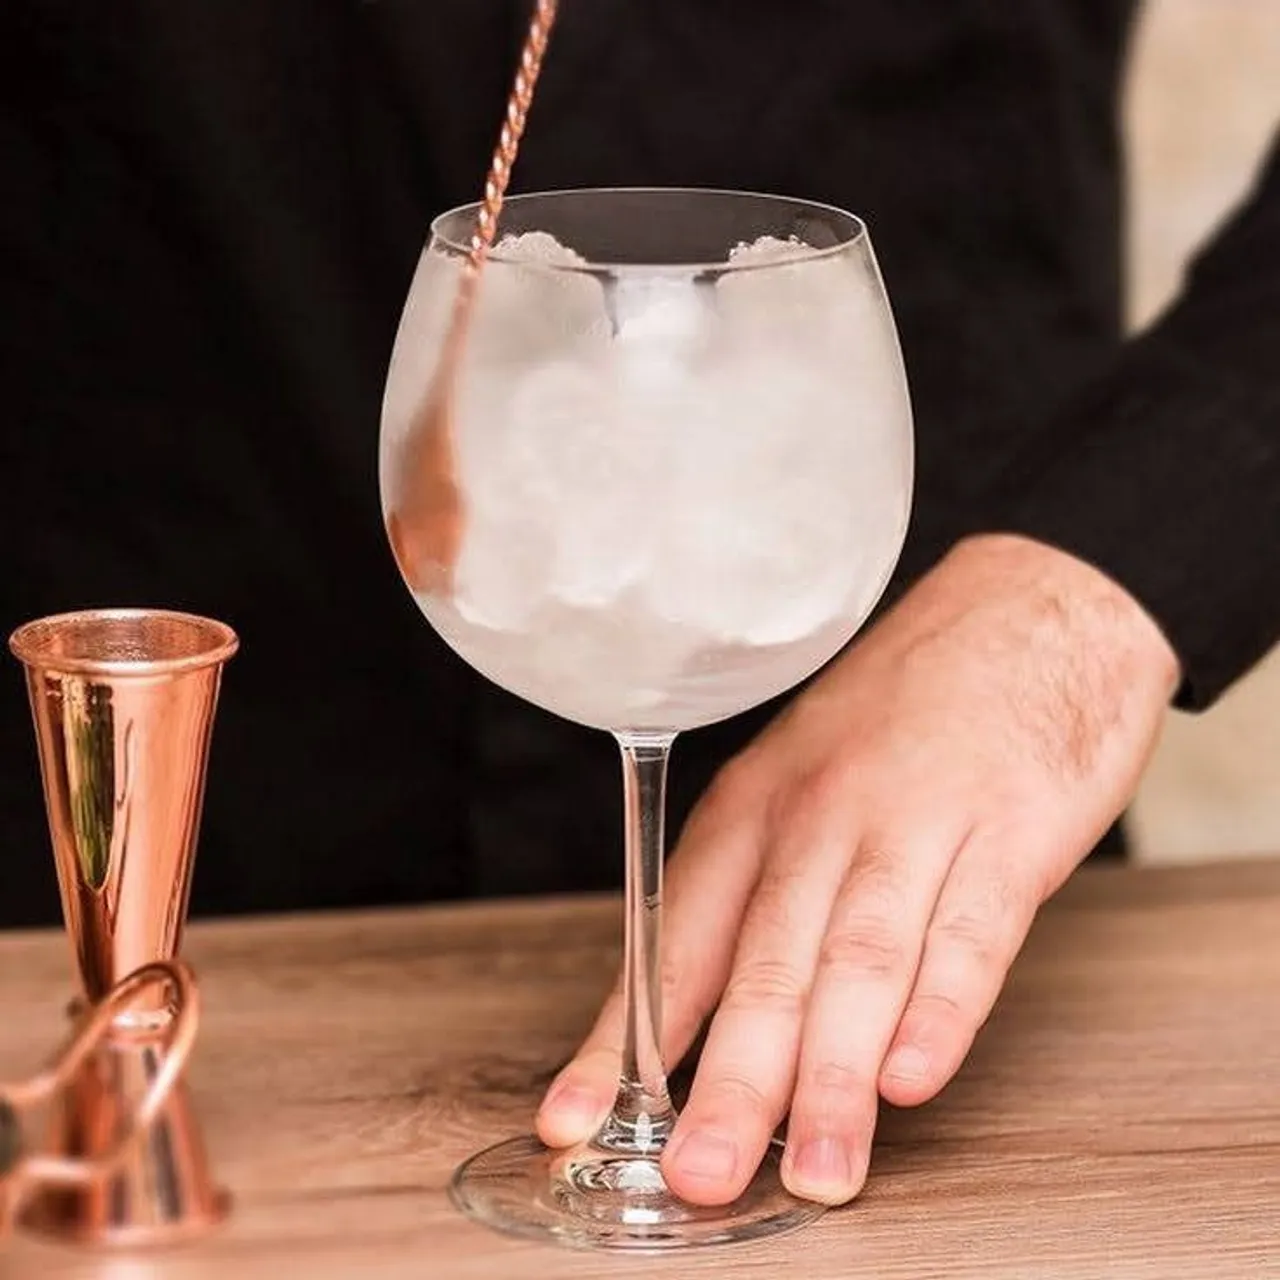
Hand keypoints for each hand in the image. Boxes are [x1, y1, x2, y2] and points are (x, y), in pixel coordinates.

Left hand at [536, 534, 1179, 1205]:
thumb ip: (763, 890)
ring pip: (858, 961)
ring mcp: (914, 820)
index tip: (575, 1118)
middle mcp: (818, 817)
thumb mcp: (804, 779)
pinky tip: (910, 1074)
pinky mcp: (1008, 828)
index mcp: (754, 809)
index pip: (675, 938)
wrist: (1022, 610)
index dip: (623, 1035)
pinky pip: (969, 928)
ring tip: (810, 1170)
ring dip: (829, 1076)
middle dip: (727, 1082)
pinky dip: (940, 1005)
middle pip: (764, 965)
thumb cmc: (902, 714)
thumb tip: (707, 1017)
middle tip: (696, 1176)